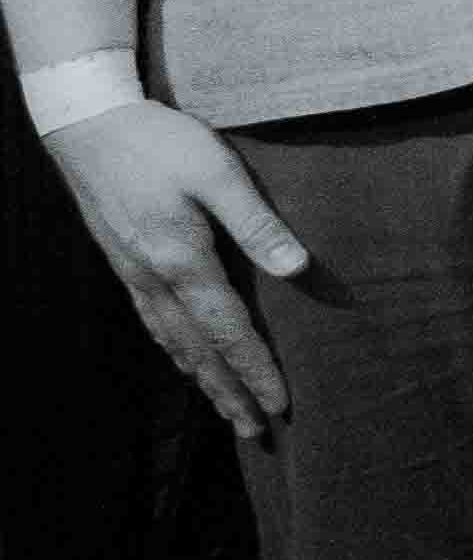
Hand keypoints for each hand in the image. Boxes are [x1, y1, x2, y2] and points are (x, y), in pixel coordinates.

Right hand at [48, 98, 304, 438]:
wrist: (88, 125)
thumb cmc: (159, 142)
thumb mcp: (217, 173)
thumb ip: (256, 223)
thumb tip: (297, 269)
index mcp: (183, 262)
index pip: (229, 332)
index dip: (257, 371)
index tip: (282, 406)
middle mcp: (155, 279)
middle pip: (199, 351)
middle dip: (229, 393)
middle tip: (257, 434)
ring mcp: (135, 274)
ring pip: (174, 342)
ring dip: (204, 379)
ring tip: (228, 411)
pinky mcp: (125, 263)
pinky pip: (155, 322)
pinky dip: (176, 351)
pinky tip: (186, 360)